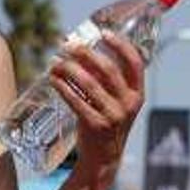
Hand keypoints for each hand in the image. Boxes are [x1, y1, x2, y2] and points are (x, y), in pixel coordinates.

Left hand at [48, 30, 144, 189]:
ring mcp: (114, 115)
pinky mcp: (96, 125)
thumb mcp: (114, 99)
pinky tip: (52, 79)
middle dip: (86, 53)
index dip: (120, 45)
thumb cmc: (105, 119)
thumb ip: (103, 77)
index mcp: (138, 93)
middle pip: (108, 69)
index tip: (103, 32)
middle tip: (67, 45)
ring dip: (68, 68)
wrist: (103, 156)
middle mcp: (129, 103)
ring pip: (89, 83)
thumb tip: (77, 47)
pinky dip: (62, 86)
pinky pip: (76, 100)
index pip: (135, 63)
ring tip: (54, 61)